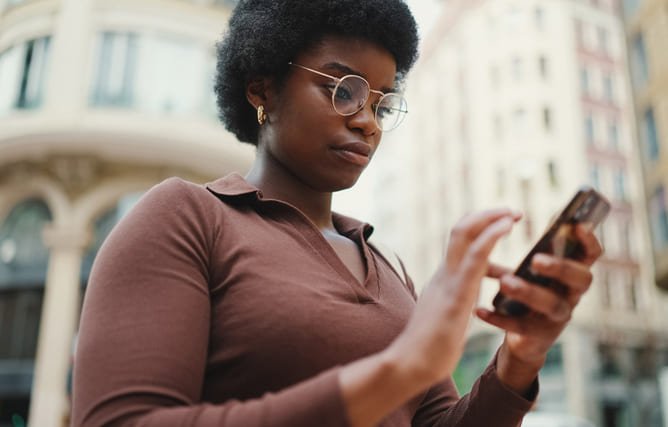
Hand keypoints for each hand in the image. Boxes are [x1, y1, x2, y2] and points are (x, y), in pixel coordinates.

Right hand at [385, 209, 520, 385]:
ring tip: (513, 213)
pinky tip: (506, 226)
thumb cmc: (429, 348)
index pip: (459, 245)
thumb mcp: (446, 317)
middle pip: (460, 230)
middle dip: (486, 215)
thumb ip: (456, 303)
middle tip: (511, 211)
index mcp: (444, 280)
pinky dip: (491, 235)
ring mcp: (448, 280)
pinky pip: (475, 256)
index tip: (503, 227)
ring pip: (465, 235)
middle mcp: (444, 274)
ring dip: (490, 218)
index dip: (481, 230)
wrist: (412, 364)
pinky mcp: (456, 293)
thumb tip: (465, 301)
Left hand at [477, 224, 602, 392]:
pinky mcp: (540, 336)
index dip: (589, 241)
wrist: (524, 338)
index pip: (591, 255)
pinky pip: (521, 327)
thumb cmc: (531, 294)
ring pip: (552, 305)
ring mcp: (559, 317)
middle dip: (561, 267)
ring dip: (529, 292)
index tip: (576, 225)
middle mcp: (572, 295)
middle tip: (536, 259)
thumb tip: (511, 219)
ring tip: (505, 282)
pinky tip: (480, 310)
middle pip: (581, 279)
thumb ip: (531, 250)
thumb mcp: (535, 272)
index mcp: (572, 274)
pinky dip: (499, 319)